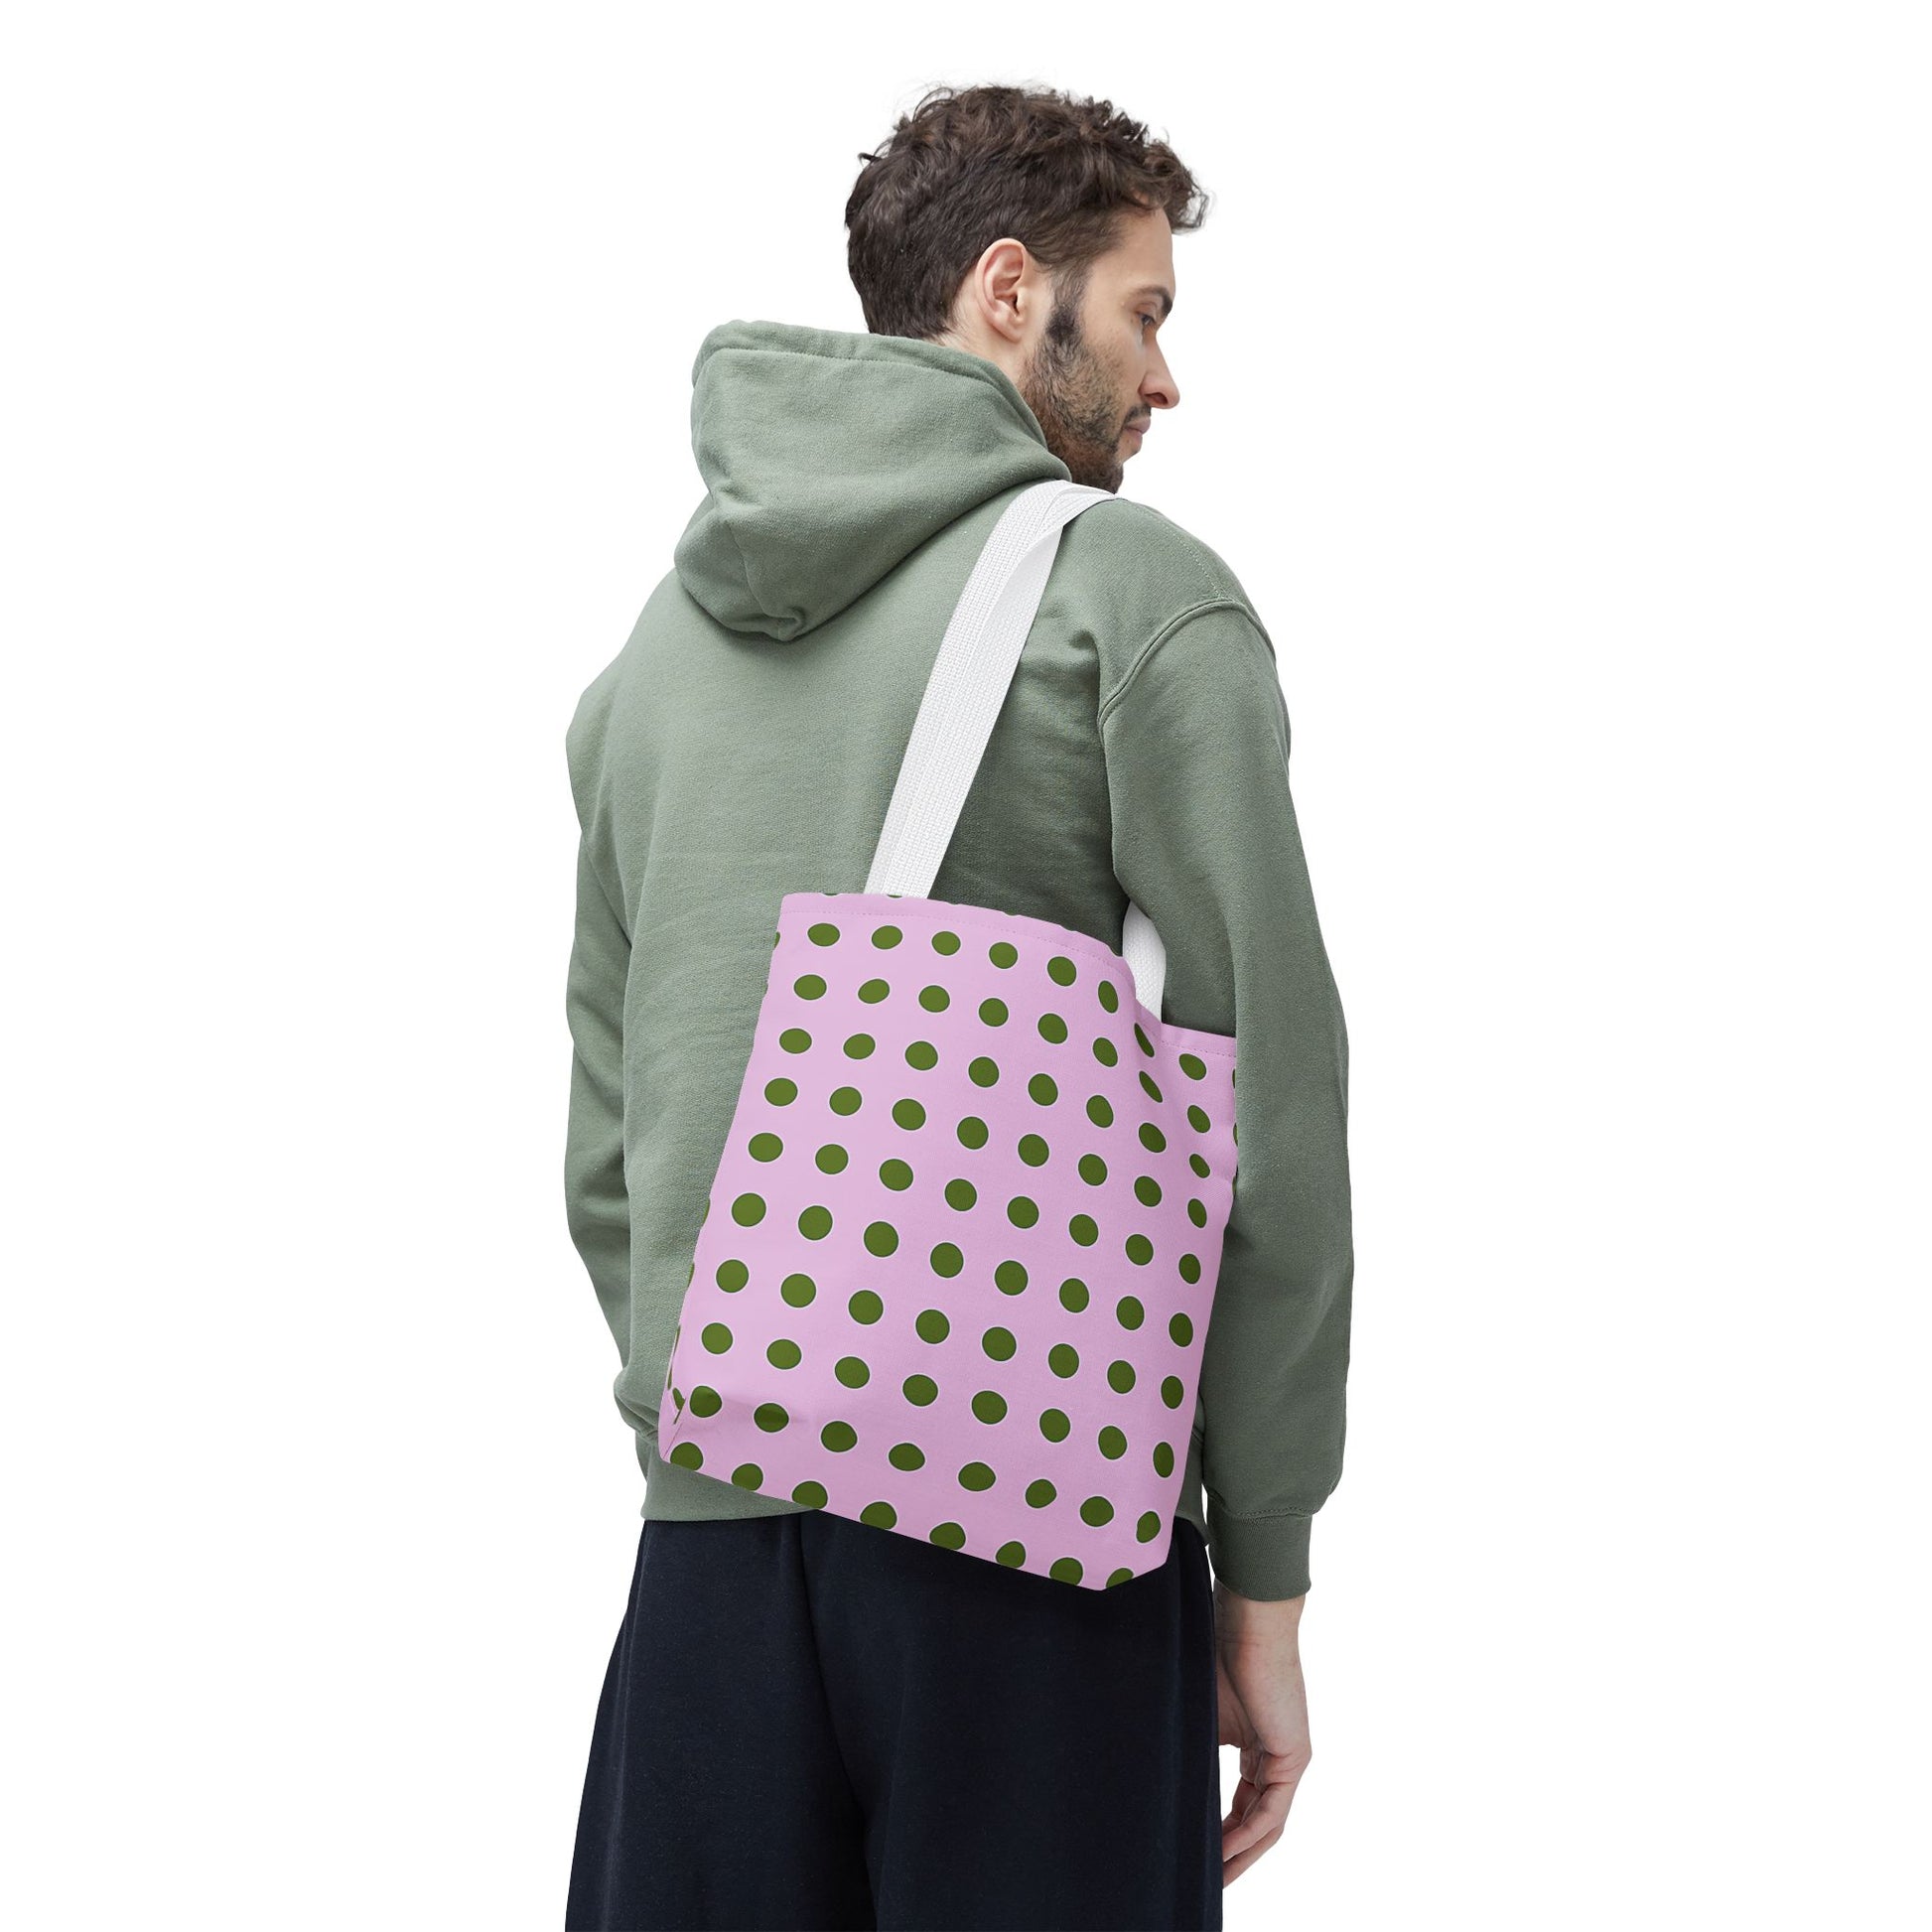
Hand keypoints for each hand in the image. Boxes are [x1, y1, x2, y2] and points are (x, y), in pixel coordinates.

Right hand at [1213, 1580, 1311, 1886]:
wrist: (1246, 1619)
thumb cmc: (1215, 1649)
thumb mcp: (1195, 1710)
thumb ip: (1185, 1743)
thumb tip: (1143, 1770)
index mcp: (1254, 1743)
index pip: (1241, 1803)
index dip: (1218, 1832)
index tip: (1193, 1852)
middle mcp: (1274, 1755)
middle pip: (1255, 1821)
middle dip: (1231, 1855)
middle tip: (1205, 1881)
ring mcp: (1288, 1756)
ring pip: (1265, 1823)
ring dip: (1240, 1855)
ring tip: (1214, 1880)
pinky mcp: (1293, 1755)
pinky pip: (1271, 1811)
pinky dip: (1247, 1835)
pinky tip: (1223, 1852)